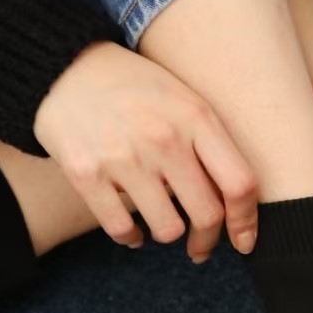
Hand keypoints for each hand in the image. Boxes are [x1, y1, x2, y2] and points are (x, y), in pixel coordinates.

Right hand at [34, 41, 258, 260]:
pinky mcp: (86, 174)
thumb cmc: (135, 88)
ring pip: (167, 230)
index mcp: (195, 117)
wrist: (66, 67)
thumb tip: (233, 203)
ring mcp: (123, 157)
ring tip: (161, 224)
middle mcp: (163, 138)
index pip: (239, 183)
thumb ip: (209, 143)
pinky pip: (121, 229)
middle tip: (199, 245)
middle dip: (207, 240)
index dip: (246, 221)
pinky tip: (133, 232)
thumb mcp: (182, 100)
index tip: (243, 240)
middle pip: (206, 215)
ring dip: (167, 233)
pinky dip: (131, 238)